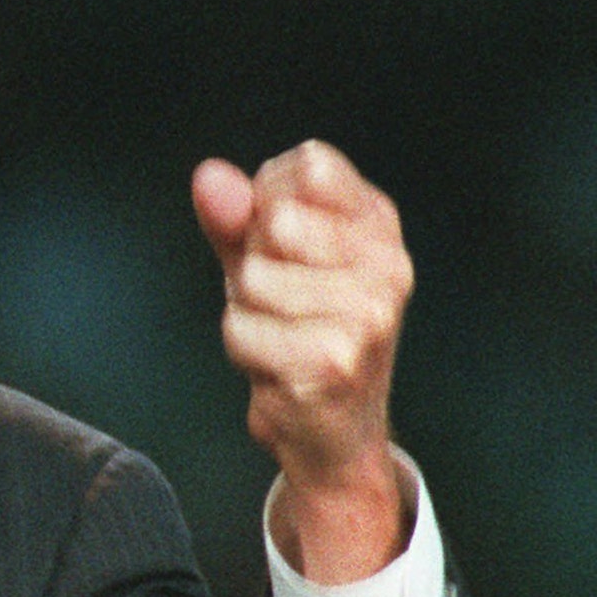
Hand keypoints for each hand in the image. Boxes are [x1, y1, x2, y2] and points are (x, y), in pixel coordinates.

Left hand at [192, 140, 414, 581]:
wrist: (330, 432)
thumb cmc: (296, 331)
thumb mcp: (263, 260)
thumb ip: (234, 215)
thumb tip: (209, 177)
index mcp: (378, 225)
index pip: (309, 164)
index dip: (267, 197)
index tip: (280, 239)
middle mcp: (387, 266)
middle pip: (274, 220)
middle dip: (252, 261)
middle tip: (279, 299)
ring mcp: (367, 315)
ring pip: (253, 278)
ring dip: (246, 311)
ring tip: (279, 334)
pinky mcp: (334, 360)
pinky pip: (242, 329)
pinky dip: (244, 348)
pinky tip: (277, 365)